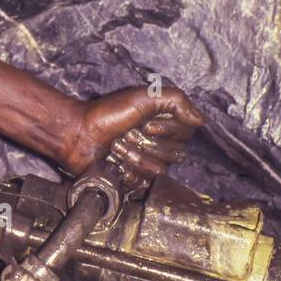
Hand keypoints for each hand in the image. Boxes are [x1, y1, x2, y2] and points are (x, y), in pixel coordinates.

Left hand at [59, 86, 203, 187]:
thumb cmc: (108, 113)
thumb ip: (177, 101)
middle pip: (176, 154)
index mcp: (166, 124)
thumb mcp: (144, 97)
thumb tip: (201, 120)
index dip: (166, 130)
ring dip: (135, 156)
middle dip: (148, 144)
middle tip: (128, 134)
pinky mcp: (134, 180)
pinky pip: (144, 183)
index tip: (145, 123)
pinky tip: (113, 163)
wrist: (79, 133)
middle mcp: (160, 144)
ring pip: (160, 170)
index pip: (186, 134)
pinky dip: (127, 172)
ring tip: (117, 147)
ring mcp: (147, 163)